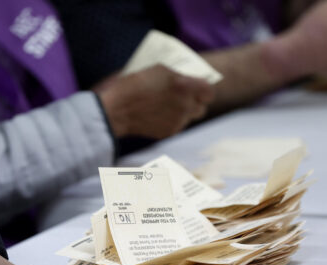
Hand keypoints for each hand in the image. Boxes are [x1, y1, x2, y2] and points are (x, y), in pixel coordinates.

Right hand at [97, 65, 214, 139]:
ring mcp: (178, 121)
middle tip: (184, 97)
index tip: (198, 88)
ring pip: (190, 117)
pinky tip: (159, 114)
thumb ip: (178, 75)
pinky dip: (172, 120)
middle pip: (202, 107)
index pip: (209, 92)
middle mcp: (185, 105)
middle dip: (195, 102)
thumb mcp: (159, 70)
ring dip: (184, 112)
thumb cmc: (134, 85)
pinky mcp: (170, 132)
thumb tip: (189, 79)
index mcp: (184, 86)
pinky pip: (178, 125)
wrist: (117, 110)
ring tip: (169, 106)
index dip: (204, 90)